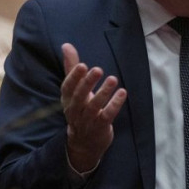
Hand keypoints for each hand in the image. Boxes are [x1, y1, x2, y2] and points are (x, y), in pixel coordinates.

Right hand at [61, 43, 126, 171]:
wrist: (84, 143)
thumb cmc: (80, 109)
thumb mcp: (74, 90)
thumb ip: (71, 67)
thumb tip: (66, 45)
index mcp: (67, 99)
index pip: (67, 87)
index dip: (74, 77)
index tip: (82, 65)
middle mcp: (75, 110)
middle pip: (79, 96)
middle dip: (88, 83)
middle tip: (98, 70)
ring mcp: (87, 120)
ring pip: (93, 106)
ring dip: (103, 93)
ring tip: (112, 79)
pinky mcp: (100, 127)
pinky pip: (107, 116)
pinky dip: (114, 105)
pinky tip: (122, 93)